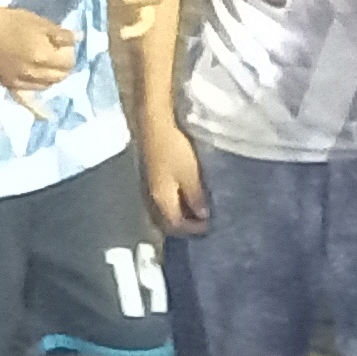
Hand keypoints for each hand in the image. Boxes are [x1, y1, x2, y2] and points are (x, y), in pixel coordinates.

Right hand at [0, 3, 78, 108]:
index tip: (64, 46)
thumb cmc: (14, 21)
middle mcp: (33, 73)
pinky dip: (36, 97)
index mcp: (43, 56)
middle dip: (63, 67)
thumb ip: (61, 34)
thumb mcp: (41, 22)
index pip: (67, 63)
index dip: (69, 54)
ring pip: (46, 86)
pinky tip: (43, 107)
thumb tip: (78, 39)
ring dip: (51, 78)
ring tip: (47, 67)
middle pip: (59, 77)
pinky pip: (27, 95)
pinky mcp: (9, 84)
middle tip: (58, 56)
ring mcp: (20, 81)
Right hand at [137, 116, 209, 236]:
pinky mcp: (148, 177)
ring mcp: (147, 187)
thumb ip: (196, 197)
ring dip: (175, 216)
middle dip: (182, 226)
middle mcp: (151, 198)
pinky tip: (181, 198)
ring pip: (160, 212)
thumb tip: (202, 216)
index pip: (176, 224)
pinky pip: (159, 201)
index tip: (209, 226)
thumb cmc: (174, 150)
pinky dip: (171, 206)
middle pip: (165, 222)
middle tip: (199, 224)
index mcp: (162, 200)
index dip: (192, 229)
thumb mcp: (190, 174)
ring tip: (191, 212)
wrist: (153, 126)